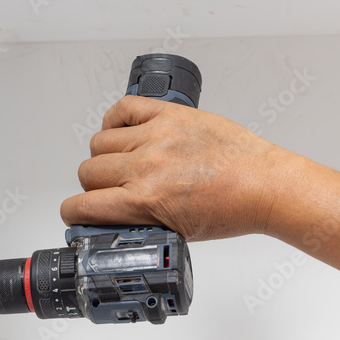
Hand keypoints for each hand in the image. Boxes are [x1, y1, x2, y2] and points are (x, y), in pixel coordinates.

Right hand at [60, 95, 300, 240]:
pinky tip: (126, 134)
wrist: (264, 185)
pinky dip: (116, 120)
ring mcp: (156, 137)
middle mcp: (145, 167)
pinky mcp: (170, 115)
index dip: (74, 212)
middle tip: (112, 189)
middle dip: (94, 185)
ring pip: (99, 142)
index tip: (79, 212)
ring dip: (106, 155)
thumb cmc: (230, 208)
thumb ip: (134, 221)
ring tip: (125, 162)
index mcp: (144, 201)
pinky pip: (122, 109)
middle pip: (87, 172)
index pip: (81, 206)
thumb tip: (106, 219)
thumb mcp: (173, 230)